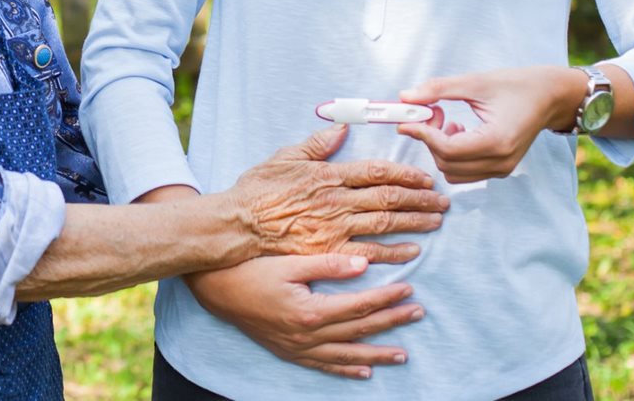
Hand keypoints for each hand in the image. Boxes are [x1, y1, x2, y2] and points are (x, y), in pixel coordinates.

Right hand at [185, 254, 422, 379]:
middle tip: (417, 314)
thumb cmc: (251, 271)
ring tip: (402, 355)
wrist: (216, 291)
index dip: (386, 298)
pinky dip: (345, 369)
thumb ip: (327, 264)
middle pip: (358, 330)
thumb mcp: (289, 262)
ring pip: (346, 354)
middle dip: (391, 322)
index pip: (359, 305)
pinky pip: (324, 366)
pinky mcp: (289, 353)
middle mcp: (308, 336)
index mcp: (311, 311)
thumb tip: (363, 264)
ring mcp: (298, 348)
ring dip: (377, 354)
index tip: (409, 289)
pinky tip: (363, 371)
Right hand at [230, 124, 449, 256]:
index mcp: (328, 174)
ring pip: (385, 223)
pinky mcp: (329, 251)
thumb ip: (315, 145)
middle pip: (388, 197)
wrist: (238, 224)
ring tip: (436, 220)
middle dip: (420, 198)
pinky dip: (394, 252)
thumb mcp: (284, 158)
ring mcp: (334, 227)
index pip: (375, 171)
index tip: (425, 176)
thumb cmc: (258, 190)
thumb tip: (341, 128)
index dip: (404, 174)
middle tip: (442, 200)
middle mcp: (336, 200)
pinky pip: (369, 252)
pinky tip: (413, 251)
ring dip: (415, 222)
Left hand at [397, 66, 582, 182]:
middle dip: (430, 138)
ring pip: (452, 171)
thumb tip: (405, 98)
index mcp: (497, 141)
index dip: (422, 134)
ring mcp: (502, 169)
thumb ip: (438, 89)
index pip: (447, 149)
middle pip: (446, 163)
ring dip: (440, 147)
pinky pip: (464, 171)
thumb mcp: (475, 81)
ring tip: (446, 119)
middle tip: (431, 111)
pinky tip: (458, 130)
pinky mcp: (500, 168)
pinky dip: (452, 154)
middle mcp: (500, 162)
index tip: (406, 119)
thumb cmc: (516, 85)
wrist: (550, 96)